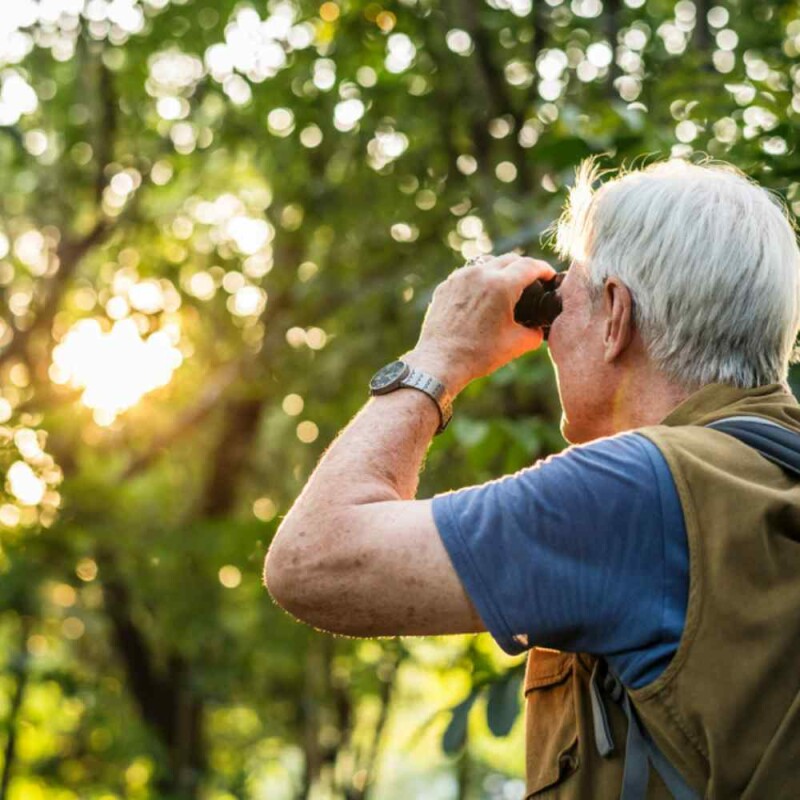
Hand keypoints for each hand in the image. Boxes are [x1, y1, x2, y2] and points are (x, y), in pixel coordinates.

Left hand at [408, 253, 556, 393]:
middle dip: (524, 267)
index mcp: (501, 285)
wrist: (440, 361)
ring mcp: (459, 278)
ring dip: (500, 270)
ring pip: (486, 264)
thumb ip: (535, 333)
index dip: (544, 269)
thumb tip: (538, 329)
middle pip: (509, 259)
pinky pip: (467, 276)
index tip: (549, 275)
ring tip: (506, 286)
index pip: (530, 266)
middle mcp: (479, 274)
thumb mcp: (516, 345)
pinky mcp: (445, 287)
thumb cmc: (478, 355)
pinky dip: (479, 281)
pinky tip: (482, 297)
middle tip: (531, 280)